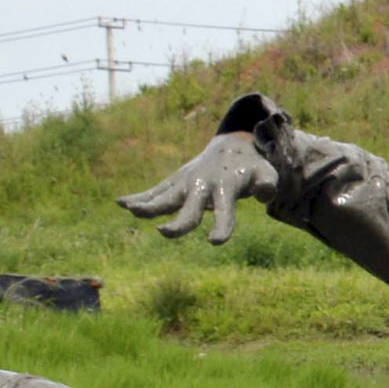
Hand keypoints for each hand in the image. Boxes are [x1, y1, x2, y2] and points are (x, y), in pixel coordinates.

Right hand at [118, 109, 280, 245]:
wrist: (233, 146)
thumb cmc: (253, 167)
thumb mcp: (267, 174)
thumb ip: (268, 184)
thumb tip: (264, 194)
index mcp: (226, 188)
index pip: (225, 211)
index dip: (222, 226)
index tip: (215, 241)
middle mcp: (202, 185)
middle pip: (189, 209)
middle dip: (177, 222)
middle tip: (164, 233)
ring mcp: (186, 182)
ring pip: (165, 197)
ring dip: (149, 204)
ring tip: (132, 211)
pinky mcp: (176, 181)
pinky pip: (156, 191)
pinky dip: (140, 196)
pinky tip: (121, 203)